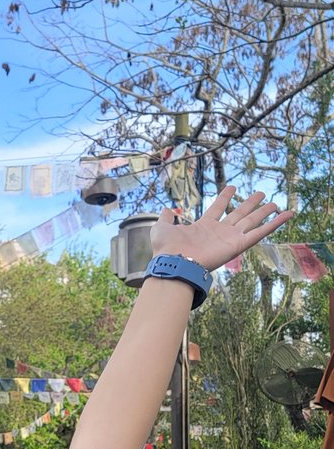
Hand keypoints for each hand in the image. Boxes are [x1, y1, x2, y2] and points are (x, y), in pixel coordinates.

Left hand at [150, 187, 292, 271]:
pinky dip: (275, 224)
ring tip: (276, 203)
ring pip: (252, 222)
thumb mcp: (162, 227)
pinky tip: (287, 215)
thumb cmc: (167, 248)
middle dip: (250, 204)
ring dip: (265, 213)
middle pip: (240, 214)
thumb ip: (166, 218)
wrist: (174, 261)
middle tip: (261, 194)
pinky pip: (261, 232)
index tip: (232, 187)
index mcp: (204, 226)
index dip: (224, 198)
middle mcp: (219, 232)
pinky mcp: (239, 244)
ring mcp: (230, 238)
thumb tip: (167, 209)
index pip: (217, 208)